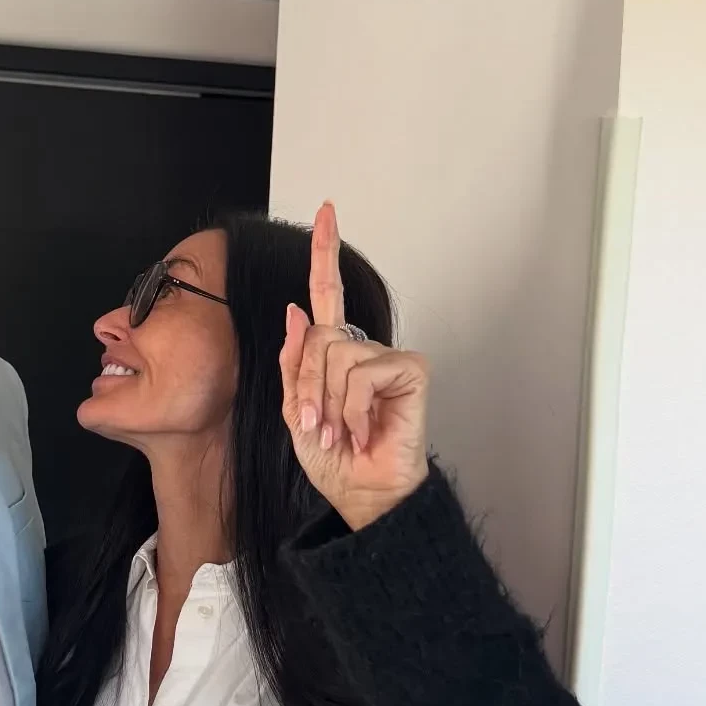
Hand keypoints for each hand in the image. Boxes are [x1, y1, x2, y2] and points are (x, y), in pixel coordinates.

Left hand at [279, 202, 429, 529]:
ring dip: (330, 404)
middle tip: (320, 427)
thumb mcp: (298, 413)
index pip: (328, 296)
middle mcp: (363, 350)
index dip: (325, 255)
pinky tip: (366, 430)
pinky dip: (354, 408)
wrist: (363, 493)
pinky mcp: (410, 370)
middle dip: (309, 388)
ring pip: (337, 355)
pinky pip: (363, 372)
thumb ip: (295, 364)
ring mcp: (389, 358)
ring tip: (344, 432)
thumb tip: (297, 309)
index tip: (326, 211)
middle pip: (317, 338)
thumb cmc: (336, 460)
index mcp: (335, 355)